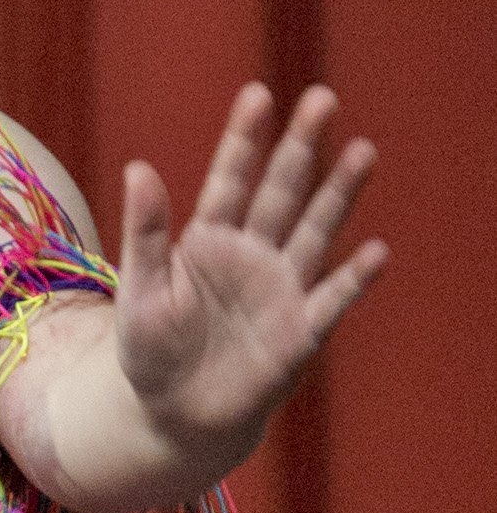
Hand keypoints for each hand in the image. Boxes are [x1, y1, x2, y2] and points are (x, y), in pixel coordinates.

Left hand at [113, 83, 385, 473]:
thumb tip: (138, 166)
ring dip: (338, 194)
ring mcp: (281, 289)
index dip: (244, 139)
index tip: (258, 94)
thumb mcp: (139, 294)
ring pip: (314, 231)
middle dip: (301, 146)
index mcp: (209, 240)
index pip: (229, 178)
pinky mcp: (300, 331)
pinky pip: (331, 300)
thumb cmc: (152, 354)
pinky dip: (353, 279)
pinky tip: (375, 252)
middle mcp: (252, 254)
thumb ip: (145, 234)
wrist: (177, 417)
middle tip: (322, 98)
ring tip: (362, 150)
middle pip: (281, 191)